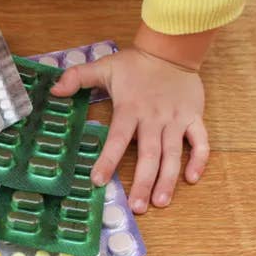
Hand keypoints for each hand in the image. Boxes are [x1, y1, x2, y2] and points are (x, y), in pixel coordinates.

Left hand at [51, 26, 211, 213]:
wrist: (171, 48)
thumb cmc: (135, 63)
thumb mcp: (104, 66)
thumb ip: (78, 77)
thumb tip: (54, 90)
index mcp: (130, 108)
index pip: (117, 139)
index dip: (108, 160)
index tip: (98, 181)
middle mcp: (154, 118)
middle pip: (149, 155)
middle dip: (143, 183)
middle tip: (137, 207)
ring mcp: (176, 119)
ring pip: (174, 153)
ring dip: (168, 179)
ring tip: (161, 202)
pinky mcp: (194, 117)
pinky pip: (200, 141)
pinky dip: (199, 160)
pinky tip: (191, 179)